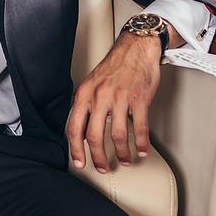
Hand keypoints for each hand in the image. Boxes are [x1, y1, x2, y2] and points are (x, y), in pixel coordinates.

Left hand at [67, 31, 163, 173]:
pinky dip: (140, 143)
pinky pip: (140, 128)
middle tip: (103, 167)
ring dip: (122, 153)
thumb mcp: (93, 83)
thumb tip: (83, 129)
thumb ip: (87, 104)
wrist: (135, 48)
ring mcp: (120, 97)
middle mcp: (100, 96)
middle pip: (93, 135)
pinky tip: (141, 150)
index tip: (80, 162)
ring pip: (117, 135)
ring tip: (125, 160)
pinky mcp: (139, 98)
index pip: (74, 126)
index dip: (75, 149)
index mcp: (85, 93)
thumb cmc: (115, 66)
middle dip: (98, 157)